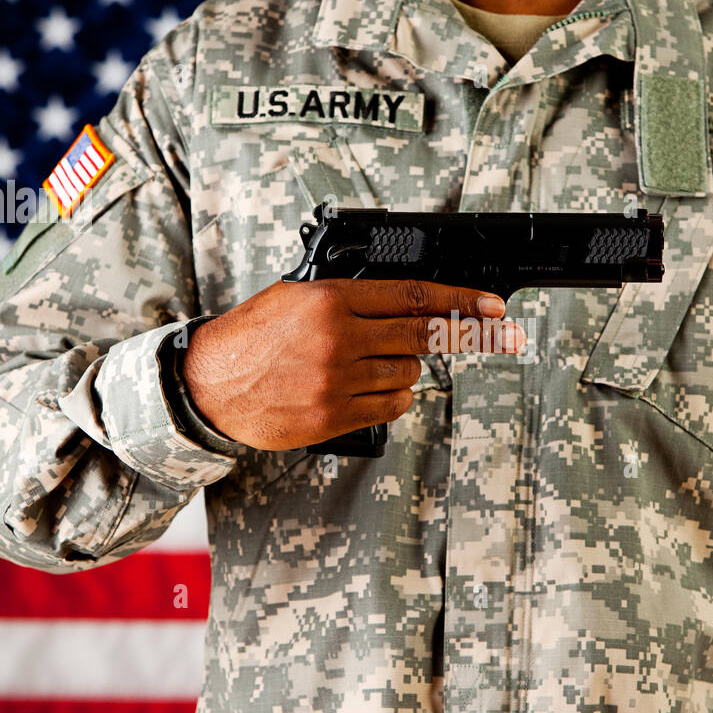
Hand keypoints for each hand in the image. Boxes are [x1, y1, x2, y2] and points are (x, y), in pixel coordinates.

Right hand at [182, 278, 523, 449]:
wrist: (207, 384)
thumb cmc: (252, 336)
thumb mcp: (298, 296)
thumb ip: (352, 298)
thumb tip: (412, 304)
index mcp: (330, 300)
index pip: (413, 297)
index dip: (462, 301)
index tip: (495, 307)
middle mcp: (338, 339)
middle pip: (424, 337)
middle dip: (471, 335)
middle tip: (505, 334)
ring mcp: (336, 382)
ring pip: (408, 375)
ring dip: (406, 369)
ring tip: (373, 363)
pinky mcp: (332, 416)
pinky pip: (389, 406)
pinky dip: (391, 397)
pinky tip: (368, 389)